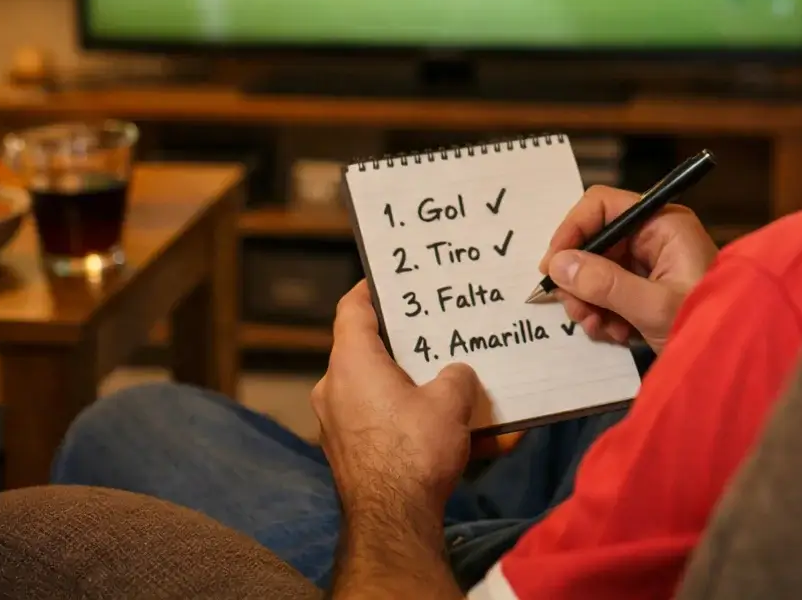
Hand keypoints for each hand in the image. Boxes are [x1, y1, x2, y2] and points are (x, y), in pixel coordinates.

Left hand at [312, 282, 480, 517]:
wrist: (394, 522)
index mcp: (351, 362)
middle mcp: (335, 389)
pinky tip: (466, 441)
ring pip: (383, 393)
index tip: (390, 279)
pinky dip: (419, 427)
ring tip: (459, 389)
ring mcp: (339, 426)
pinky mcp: (352, 456)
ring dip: (419, 391)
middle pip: (370, 352)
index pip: (352, 309)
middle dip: (408, 345)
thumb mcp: (450, 401)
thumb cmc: (413, 449)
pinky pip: (388, 428)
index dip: (371, 289)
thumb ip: (456, 375)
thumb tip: (456, 376)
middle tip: (438, 332)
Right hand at [537, 185, 717, 352]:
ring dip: (589, 301)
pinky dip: (605, 314)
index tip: (553, 265)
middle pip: (595, 241)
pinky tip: (617, 334)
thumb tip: (559, 265)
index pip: (603, 205)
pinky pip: (609, 292)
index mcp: (663, 224)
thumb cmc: (710, 325)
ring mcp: (650, 264)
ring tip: (598, 327)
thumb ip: (604, 284)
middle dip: (579, 278)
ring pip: (597, 270)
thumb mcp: (653, 306)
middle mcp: (655, 237)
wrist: (733, 361)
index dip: (572, 230)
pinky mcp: (647, 289)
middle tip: (576, 310)